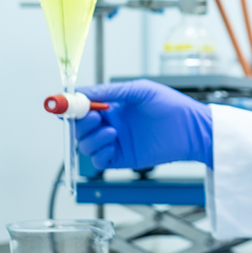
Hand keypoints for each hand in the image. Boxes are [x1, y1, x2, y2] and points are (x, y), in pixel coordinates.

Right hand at [76, 79, 212, 169]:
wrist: (192, 128)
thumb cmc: (172, 106)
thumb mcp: (140, 91)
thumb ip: (111, 92)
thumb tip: (83, 91)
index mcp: (113, 106)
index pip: (82, 106)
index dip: (69, 105)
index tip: (60, 103)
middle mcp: (110, 123)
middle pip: (79, 127)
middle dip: (79, 122)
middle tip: (92, 116)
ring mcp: (115, 142)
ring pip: (85, 145)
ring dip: (91, 138)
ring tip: (111, 130)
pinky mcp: (122, 158)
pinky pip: (99, 161)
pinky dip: (99, 153)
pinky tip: (112, 143)